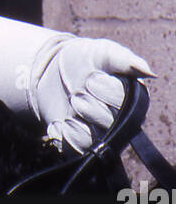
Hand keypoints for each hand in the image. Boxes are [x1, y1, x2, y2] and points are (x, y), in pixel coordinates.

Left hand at [31, 37, 153, 152]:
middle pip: (110, 125)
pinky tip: (59, 122)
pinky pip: (76, 150)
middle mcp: (119, 123)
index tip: (90, 77)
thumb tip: (148, 72)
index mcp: (132, 101)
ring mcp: (100, 135)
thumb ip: (124, 59)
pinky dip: (66, 136)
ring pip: (94, 141)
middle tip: (77, 93)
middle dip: (90, 107)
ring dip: (78, 124)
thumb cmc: (87, 59)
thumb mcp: (104, 52)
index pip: (126, 105)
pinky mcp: (80, 145)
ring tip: (71, 104)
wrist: (56, 70)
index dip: (108, 92)